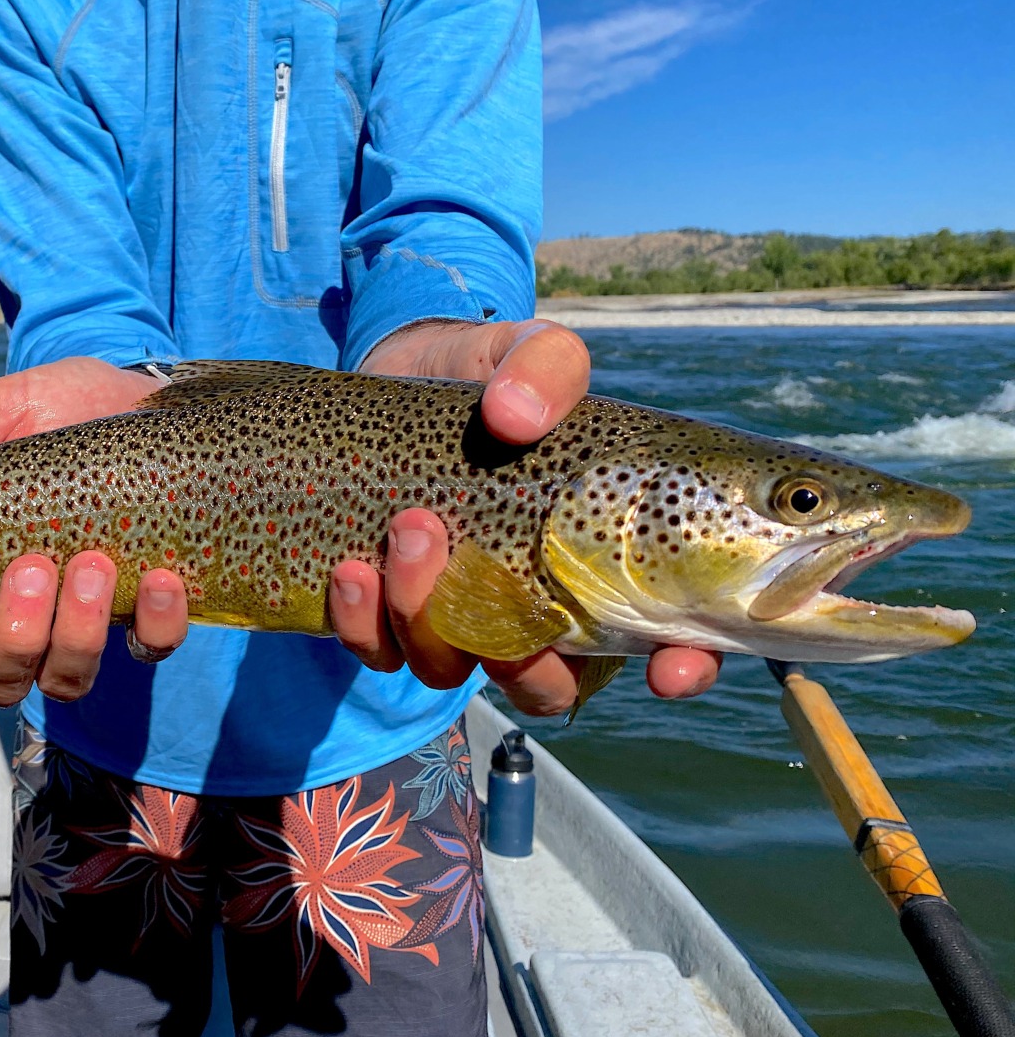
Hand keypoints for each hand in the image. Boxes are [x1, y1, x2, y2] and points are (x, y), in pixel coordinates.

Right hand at [0, 357, 189, 705]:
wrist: (149, 394)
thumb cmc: (64, 411)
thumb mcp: (3, 415)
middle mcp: (31, 613)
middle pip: (0, 678)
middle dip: (15, 635)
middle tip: (33, 567)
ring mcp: (92, 619)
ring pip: (68, 678)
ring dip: (77, 633)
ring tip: (93, 565)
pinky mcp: (154, 611)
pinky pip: (153, 648)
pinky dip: (157, 625)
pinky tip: (161, 580)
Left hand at [330, 320, 722, 713]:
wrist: (400, 370)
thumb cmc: (491, 375)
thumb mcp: (531, 352)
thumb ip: (546, 366)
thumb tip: (515, 416)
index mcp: (601, 560)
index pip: (669, 642)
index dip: (683, 668)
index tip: (669, 667)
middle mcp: (534, 605)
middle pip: (546, 684)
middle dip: (519, 657)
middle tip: (480, 568)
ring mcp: (457, 615)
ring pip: (452, 670)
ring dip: (427, 619)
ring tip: (408, 528)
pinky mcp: (386, 611)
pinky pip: (379, 652)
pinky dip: (363, 624)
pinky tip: (353, 568)